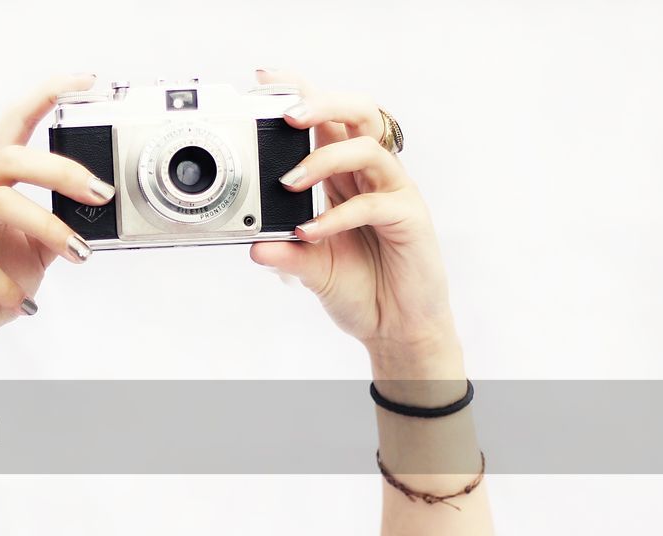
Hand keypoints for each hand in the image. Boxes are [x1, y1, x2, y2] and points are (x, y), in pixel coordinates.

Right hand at [0, 73, 113, 380]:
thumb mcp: (36, 252)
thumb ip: (58, 225)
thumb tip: (94, 210)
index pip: (14, 123)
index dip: (47, 96)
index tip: (84, 82)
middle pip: (9, 156)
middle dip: (60, 170)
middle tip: (98, 192)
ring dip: (46, 227)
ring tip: (76, 254)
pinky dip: (6, 284)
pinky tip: (22, 302)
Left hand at [249, 70, 462, 378]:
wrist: (395, 329)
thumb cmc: (359, 289)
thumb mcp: (310, 270)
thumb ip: (285, 254)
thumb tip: (253, 245)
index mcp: (343, 176)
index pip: (326, 121)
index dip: (302, 93)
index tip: (266, 79)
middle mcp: (369, 176)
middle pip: (356, 113)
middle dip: (321, 104)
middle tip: (287, 116)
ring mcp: (393, 192)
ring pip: (367, 147)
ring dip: (323, 159)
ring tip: (288, 182)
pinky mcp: (409, 218)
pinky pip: (374, 203)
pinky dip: (337, 215)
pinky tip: (311, 232)